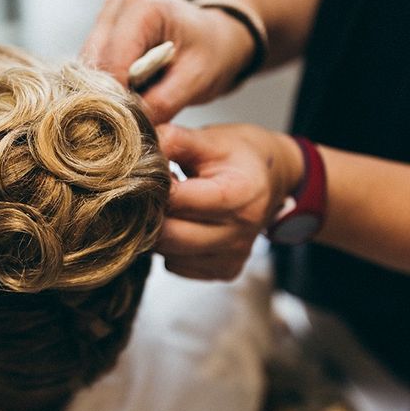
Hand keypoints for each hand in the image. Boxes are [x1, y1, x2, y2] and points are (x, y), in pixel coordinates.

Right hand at [81, 0, 254, 123]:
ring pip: (87, 69)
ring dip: (104, 96)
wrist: (215, 39)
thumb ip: (162, 103)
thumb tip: (130, 128)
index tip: (128, 130)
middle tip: (127, 128)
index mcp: (143, 7)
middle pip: (93, 65)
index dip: (116, 100)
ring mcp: (106, 19)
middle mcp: (117, 7)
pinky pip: (92, 70)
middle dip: (108, 100)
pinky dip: (105, 90)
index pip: (112, 63)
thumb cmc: (212, 53)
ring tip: (128, 115)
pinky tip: (124, 103)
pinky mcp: (101, 34)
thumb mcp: (196, 81)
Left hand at [156, 123, 302, 279]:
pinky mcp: (224, 270)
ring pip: (168, 254)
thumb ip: (175, 141)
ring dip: (157, 232)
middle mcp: (239, 233)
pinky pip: (177, 266)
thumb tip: (138, 146)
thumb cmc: (240, 156)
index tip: (144, 173)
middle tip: (147, 192)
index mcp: (239, 196)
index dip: (151, 186)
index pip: (174, 200)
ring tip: (168, 205)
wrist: (273, 178)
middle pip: (168, 235)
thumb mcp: (211, 139)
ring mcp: (233, 256)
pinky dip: (170, 247)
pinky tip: (180, 223)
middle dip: (148, 213)